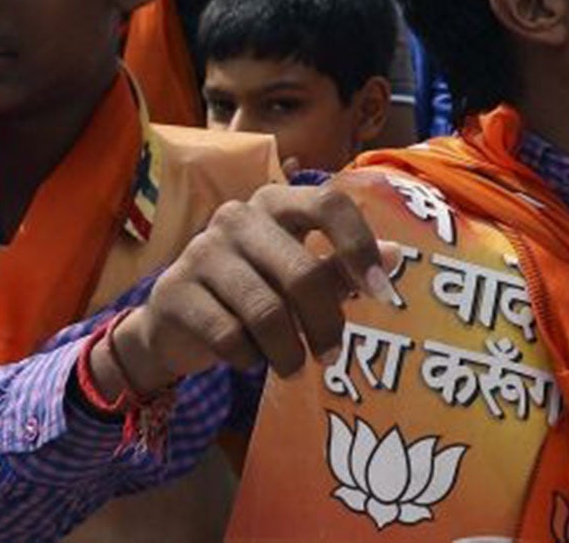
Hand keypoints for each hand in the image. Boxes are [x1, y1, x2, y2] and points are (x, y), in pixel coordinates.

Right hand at [94, 183, 398, 398]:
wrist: (173, 321)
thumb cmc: (252, 289)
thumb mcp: (297, 274)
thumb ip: (340, 265)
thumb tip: (395, 256)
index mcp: (277, 201)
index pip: (329, 204)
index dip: (358, 246)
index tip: (381, 293)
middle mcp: (238, 216)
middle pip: (302, 272)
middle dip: (325, 323)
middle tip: (332, 356)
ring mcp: (202, 251)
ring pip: (266, 312)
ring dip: (288, 351)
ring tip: (295, 367)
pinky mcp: (175, 293)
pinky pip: (229, 337)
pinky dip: (249, 358)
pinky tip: (251, 360)